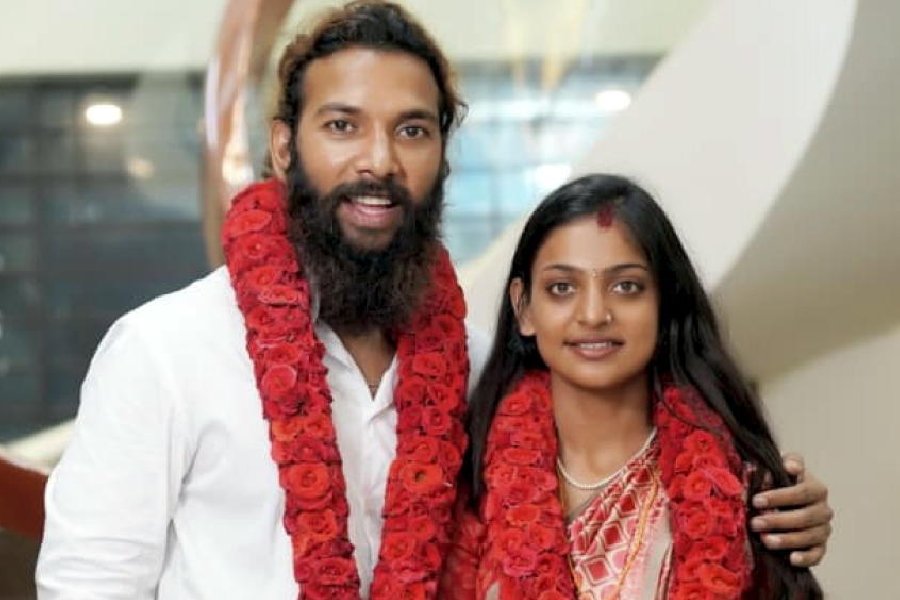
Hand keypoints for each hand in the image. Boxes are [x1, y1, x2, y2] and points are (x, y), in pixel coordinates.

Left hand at [750, 452, 832, 566]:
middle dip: (778, 520)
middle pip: (805, 517)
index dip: (779, 497)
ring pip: (810, 536)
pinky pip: (817, 554)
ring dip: (787, 540)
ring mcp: (823, 529)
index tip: (756, 500)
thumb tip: (788, 465)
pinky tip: (791, 558)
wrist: (784, 499)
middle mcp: (824, 509)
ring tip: (765, 540)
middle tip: (755, 523)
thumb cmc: (780, 480)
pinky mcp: (820, 546)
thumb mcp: (781, 466)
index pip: (801, 492)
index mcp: (816, 488)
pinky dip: (806, 558)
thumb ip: (786, 462)